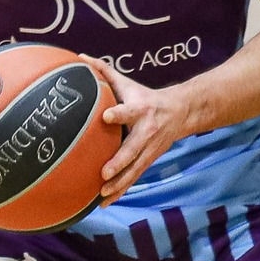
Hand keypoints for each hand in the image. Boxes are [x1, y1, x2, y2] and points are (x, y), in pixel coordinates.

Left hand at [85, 57, 195, 201]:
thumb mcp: (128, 83)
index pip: (128, 111)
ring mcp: (149, 149)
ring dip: (119, 183)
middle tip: (104, 172)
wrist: (180, 112)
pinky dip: (120, 191)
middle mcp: (146, 131)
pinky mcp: (148, 161)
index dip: (119, 113)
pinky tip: (104, 203)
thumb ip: (104, 71)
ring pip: (134, 169)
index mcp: (140, 110)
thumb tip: (80, 57)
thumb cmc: (145, 96)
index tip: (107, 115)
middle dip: (119, 162)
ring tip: (102, 194)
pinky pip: (133, 178)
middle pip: (133, 149)